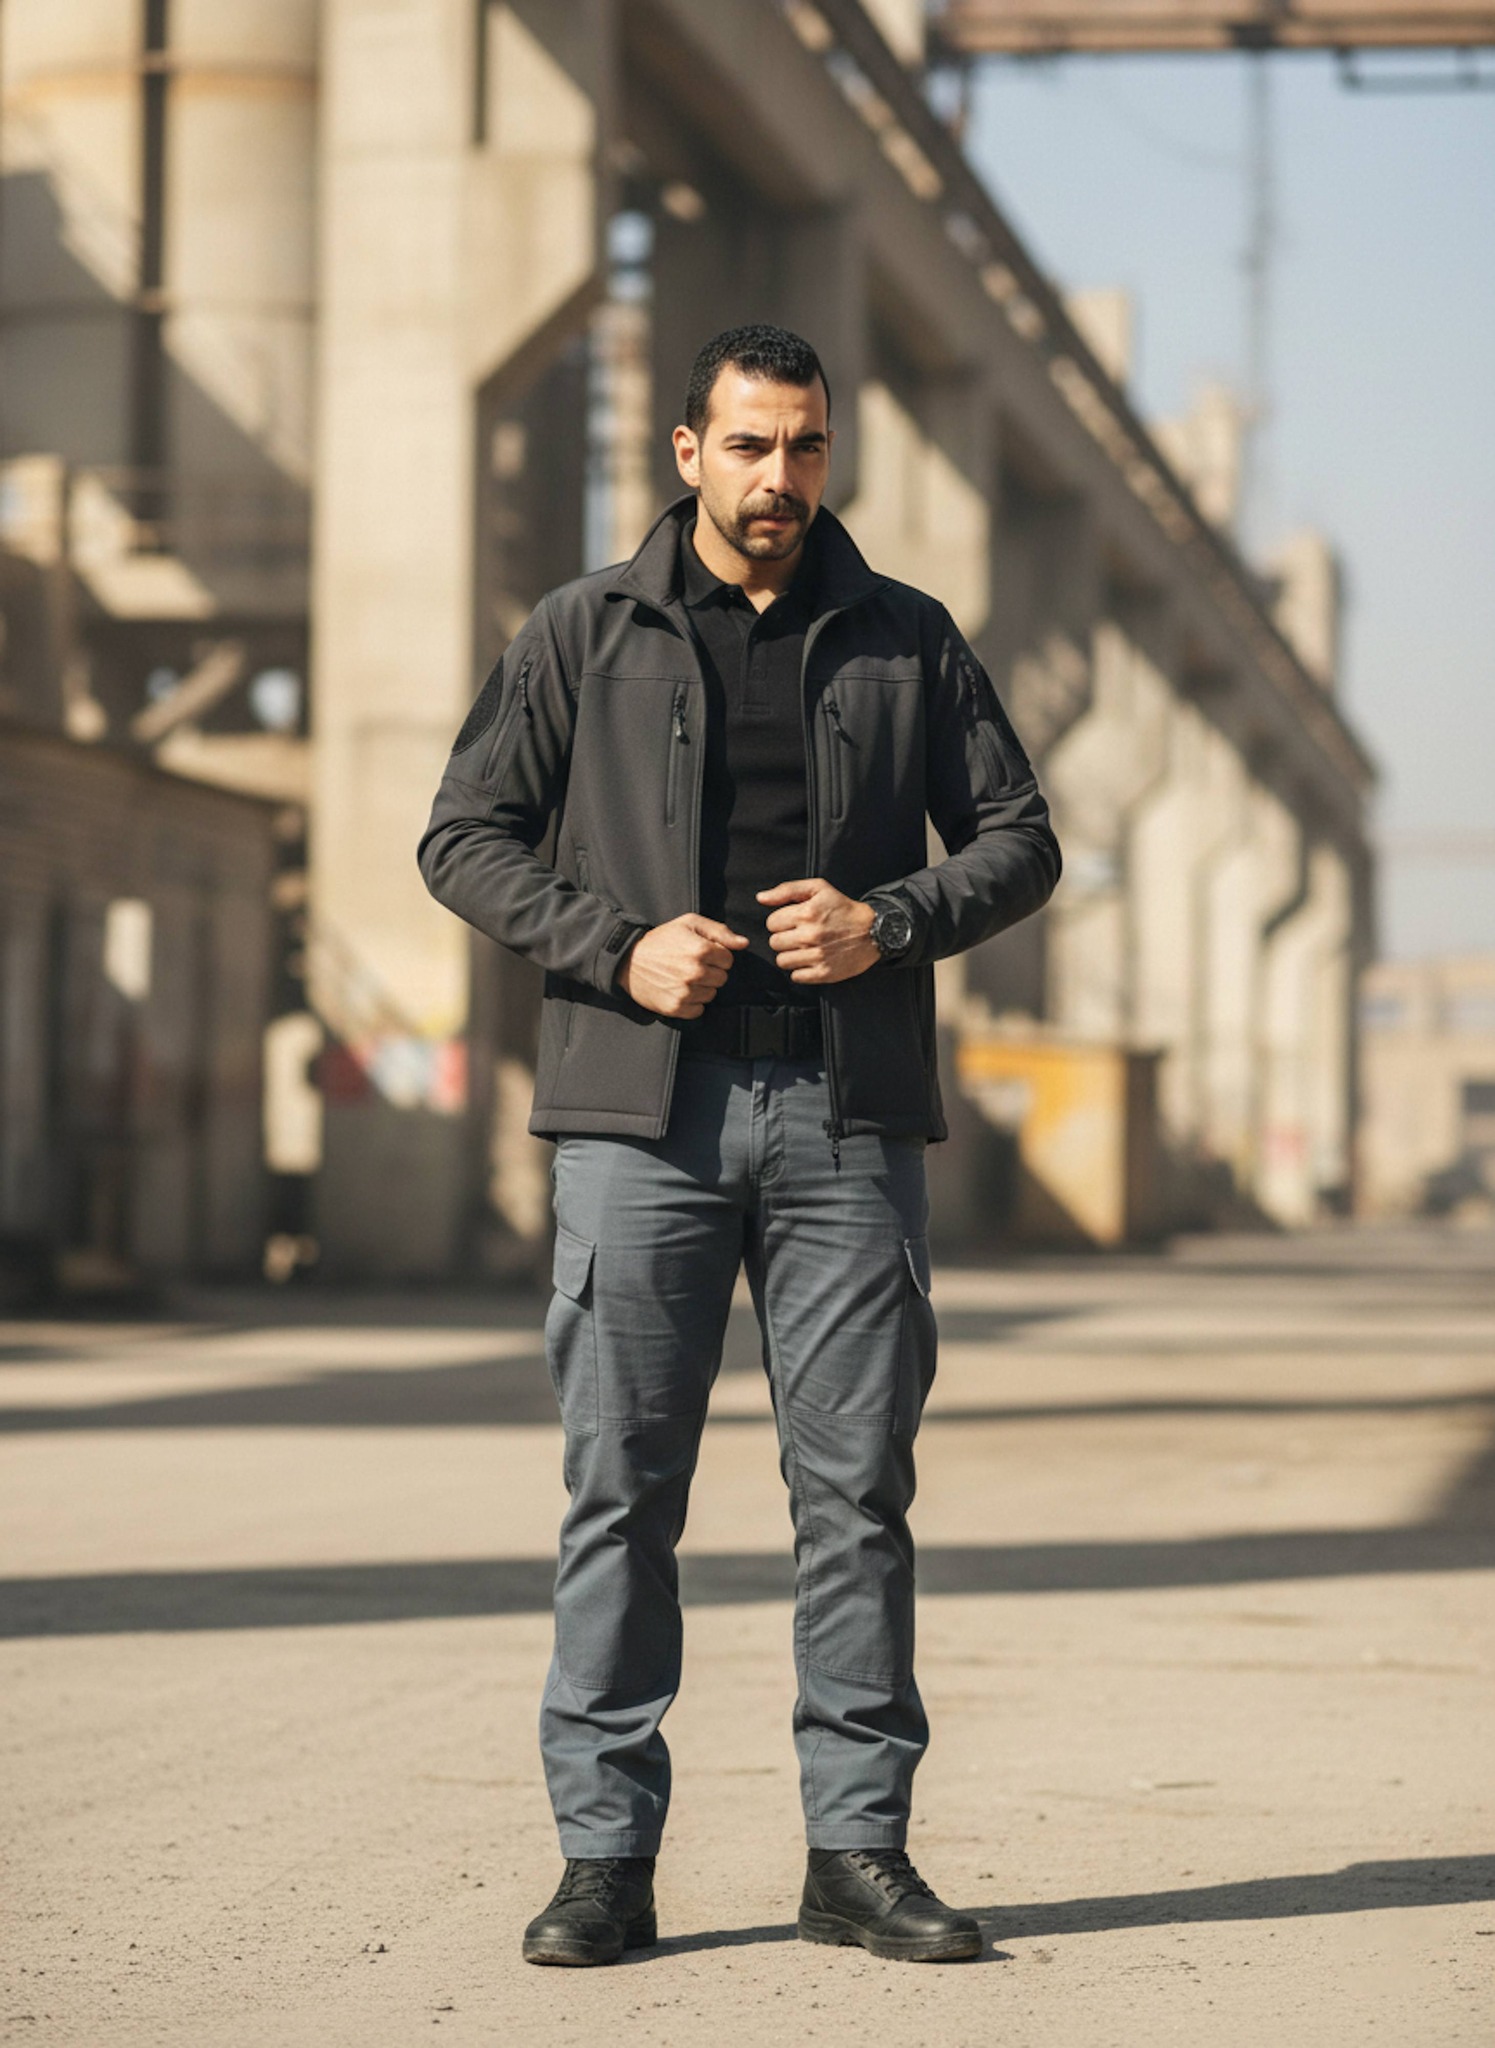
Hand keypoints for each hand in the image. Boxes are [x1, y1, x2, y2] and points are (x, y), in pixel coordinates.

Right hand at [617, 914, 747, 1017]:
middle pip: (722, 978)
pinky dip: (693, 1003)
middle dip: (711, 971)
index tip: (701, 953)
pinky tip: (680, 990)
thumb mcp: (688, 924)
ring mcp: (685, 992)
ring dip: (702, 987)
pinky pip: (699, 1010)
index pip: (728, 960)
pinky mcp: (676, 1007)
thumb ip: (719, 931)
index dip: (717, 955)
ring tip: (684, 977)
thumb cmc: (661, 940)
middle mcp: (695, 972)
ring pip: (712, 994)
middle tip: (691, 965)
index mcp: (701, 950)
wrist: (628, 960)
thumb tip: (744, 943)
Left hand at [757, 878, 878, 984]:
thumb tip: (761, 898)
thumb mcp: (818, 888)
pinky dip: (801, 971)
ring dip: (790, 955)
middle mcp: (810, 936)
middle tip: (799, 935)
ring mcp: (817, 956)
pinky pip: (796, 977)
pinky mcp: (824, 973)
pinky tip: (811, 960)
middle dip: (783, 938)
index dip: (781, 921)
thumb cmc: (843, 908)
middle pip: (774, 943)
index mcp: (806, 913)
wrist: (874, 931)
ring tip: (804, 948)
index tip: (794, 921)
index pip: (771, 923)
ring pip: (782, 961)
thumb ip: (787, 890)